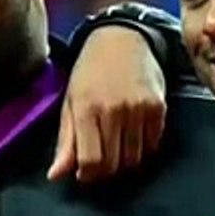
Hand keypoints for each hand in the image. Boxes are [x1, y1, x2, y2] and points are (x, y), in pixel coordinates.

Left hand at [49, 26, 167, 182]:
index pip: (91, 161)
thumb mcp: (70, 104)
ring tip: (116, 146)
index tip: (84, 172)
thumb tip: (55, 176)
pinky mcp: (159, 107)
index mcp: (87, 109)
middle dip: (105, 170)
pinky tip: (132, 135)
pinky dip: (142, 148)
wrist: (122, 39)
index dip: (88, 175)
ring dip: (124, 161)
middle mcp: (114, 111)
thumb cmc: (90, 73)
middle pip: (114, 164)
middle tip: (100, 159)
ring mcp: (139, 109)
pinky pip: (153, 145)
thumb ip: (65, 142)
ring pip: (135, 158)